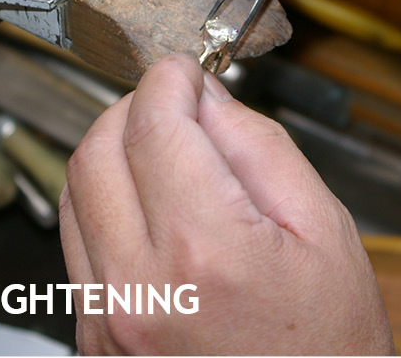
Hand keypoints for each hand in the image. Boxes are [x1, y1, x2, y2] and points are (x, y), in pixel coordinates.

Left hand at [60, 55, 392, 353]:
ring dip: (113, 154)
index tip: (185, 70)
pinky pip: (76, 245)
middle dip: (133, 108)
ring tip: (165, 155)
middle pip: (96, 151)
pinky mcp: (93, 339)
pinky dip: (105, 206)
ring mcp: (107, 320)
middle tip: (174, 104)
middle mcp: (140, 289)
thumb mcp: (325, 230)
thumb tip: (208, 98)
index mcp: (207, 251)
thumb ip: (261, 148)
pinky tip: (151, 207)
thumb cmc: (328, 345)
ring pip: (73, 194)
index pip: (154, 125)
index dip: (168, 80)